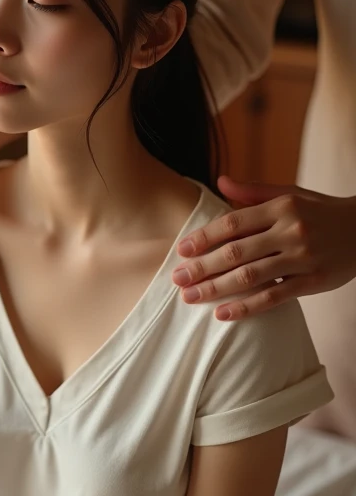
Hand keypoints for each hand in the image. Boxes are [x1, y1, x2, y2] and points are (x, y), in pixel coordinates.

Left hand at [171, 175, 355, 319]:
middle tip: (176, 279)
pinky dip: (246, 307)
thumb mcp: (291, 194)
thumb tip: (219, 182)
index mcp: (281, 207)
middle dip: (202, 267)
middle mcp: (290, 231)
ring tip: (190, 297)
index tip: (181, 250)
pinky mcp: (313, 282)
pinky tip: (222, 314)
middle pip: (236, 252)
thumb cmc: (320, 211)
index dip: (204, 237)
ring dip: (216, 288)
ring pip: (250, 277)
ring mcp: (302, 258)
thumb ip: (253, 192)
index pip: (233, 223)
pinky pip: (274, 297)